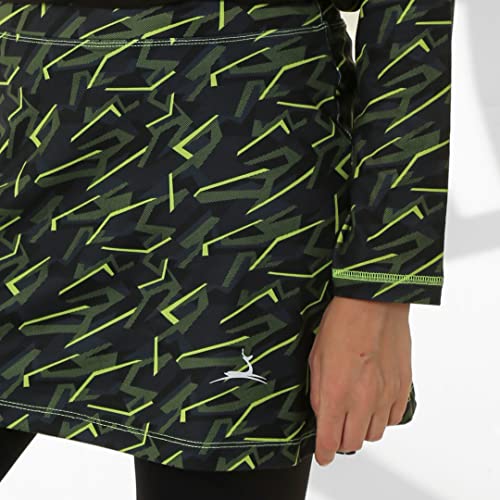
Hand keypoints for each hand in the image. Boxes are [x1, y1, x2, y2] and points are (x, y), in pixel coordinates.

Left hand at [308, 295, 412, 465]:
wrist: (373, 302)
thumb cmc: (342, 323)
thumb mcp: (316, 358)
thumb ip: (319, 393)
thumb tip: (321, 415)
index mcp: (337, 393)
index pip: (330, 440)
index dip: (324, 453)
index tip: (322, 455)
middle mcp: (363, 400)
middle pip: (352, 442)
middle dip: (340, 440)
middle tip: (335, 428)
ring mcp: (386, 395)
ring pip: (374, 434)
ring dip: (361, 429)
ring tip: (354, 412)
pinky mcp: (403, 388)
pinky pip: (393, 419)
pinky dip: (382, 417)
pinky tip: (373, 403)